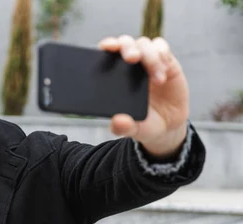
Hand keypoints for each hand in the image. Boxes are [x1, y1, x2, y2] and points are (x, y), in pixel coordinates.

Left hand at [99, 35, 188, 158]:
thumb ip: (124, 127)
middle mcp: (130, 65)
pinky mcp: (166, 62)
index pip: (107, 54)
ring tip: (157, 79)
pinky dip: (162, 56)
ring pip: (145, 44)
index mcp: (115, 76)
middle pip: (125, 43)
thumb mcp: (134, 130)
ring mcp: (148, 62)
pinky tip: (163, 74)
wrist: (168, 126)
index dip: (106, 45)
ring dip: (150, 57)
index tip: (106, 47)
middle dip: (127, 46)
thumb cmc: (144, 123)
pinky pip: (162, 48)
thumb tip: (116, 122)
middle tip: (132, 58)